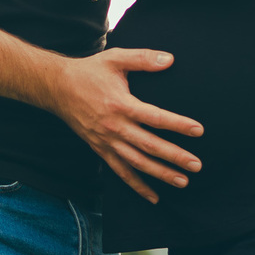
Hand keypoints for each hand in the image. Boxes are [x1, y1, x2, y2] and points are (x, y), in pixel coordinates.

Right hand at [48, 48, 203, 203]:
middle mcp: (114, 126)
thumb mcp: (115, 58)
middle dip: (174, 156)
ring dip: (160, 174)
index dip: (178, 124)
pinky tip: (153, 196)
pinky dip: (136, 185)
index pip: (155, 117)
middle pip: (149, 145)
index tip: (198, 131)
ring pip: (136, 162)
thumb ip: (143, 58)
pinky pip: (120, 171)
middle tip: (196, 165)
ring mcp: (106, 140)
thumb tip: (170, 59)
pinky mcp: (99, 149)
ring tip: (182, 181)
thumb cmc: (89, 71)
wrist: (57, 88)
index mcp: (120, 104)